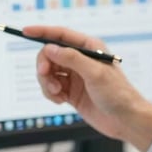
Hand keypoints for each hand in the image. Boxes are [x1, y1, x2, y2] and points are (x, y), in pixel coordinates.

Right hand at [24, 25, 151, 151]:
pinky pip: (51, 88)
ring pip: (48, 72)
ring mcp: (75, 76)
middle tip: (46, 76)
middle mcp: (81, 60)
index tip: (25, 31)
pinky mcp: (71, 92)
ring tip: (57, 94)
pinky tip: (60, 101)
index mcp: (90, 48)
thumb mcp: (95, 73)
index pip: (61, 35)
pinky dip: (50, 94)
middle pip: (49, 54)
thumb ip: (72, 59)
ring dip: (47, 82)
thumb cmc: (118, 94)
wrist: (125, 120)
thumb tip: (50, 48)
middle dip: (44, 65)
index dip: (42, 32)